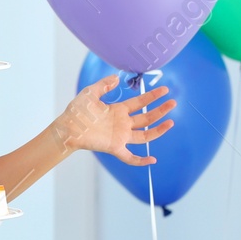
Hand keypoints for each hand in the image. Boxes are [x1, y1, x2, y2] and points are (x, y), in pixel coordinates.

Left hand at [54, 75, 174, 165]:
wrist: (67, 127)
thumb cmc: (77, 111)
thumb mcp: (90, 92)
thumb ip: (103, 84)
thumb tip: (117, 78)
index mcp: (118, 110)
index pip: (140, 102)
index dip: (152, 96)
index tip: (164, 90)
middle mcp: (122, 123)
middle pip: (146, 117)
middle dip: (160, 110)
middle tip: (173, 102)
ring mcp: (120, 136)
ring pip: (145, 135)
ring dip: (158, 130)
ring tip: (171, 122)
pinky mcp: (114, 147)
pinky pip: (130, 157)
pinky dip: (141, 161)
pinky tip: (152, 160)